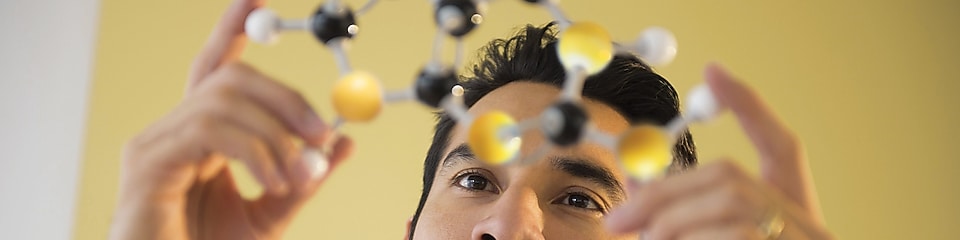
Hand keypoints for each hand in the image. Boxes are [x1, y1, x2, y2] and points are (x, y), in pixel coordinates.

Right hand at [109, 0, 353, 238]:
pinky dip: (254, 151)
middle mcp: (173, 131)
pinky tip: (271, 181)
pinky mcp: (148, 162)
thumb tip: (343, 142)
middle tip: (322, 132)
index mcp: (201, 138)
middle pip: (230, 77)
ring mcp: (155, 143)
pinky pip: (211, 129)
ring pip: (224, 99)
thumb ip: (304, 177)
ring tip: (294, 177)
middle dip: (285, 97)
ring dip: (275, 135)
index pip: (217, 71)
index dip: (231, 31)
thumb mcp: (272, 213)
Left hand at [604, 63, 834, 239]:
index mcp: (793, 212)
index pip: (783, 148)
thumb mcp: (719, 237)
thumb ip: (686, 218)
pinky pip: (736, 238)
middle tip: (619, 222)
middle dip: (666, 195)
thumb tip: (633, 201)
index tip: (715, 69)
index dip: (751, 106)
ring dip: (675, 223)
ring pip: (732, 208)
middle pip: (733, 178)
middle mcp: (806, 224)